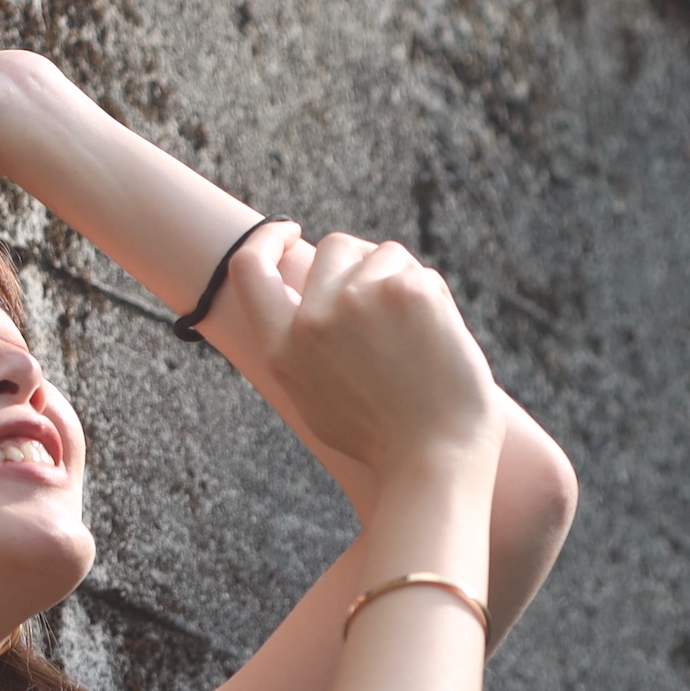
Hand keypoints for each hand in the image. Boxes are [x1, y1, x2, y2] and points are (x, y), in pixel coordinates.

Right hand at [216, 229, 498, 482]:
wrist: (434, 459)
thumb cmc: (383, 440)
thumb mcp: (316, 398)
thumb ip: (302, 346)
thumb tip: (311, 296)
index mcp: (281, 348)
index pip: (249, 268)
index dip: (268, 240)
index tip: (290, 231)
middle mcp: (312, 319)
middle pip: (336, 248)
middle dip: (365, 263)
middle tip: (391, 300)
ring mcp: (359, 300)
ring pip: (385, 255)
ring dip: (404, 282)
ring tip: (418, 338)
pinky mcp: (407, 291)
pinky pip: (422, 274)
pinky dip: (436, 301)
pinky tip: (440, 342)